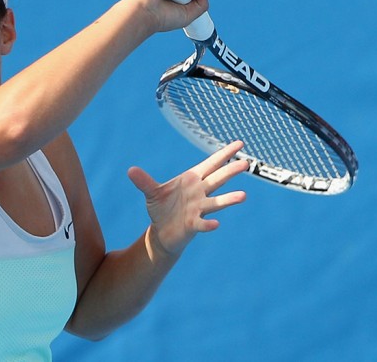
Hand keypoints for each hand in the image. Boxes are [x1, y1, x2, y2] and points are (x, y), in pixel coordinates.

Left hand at [128, 141, 247, 258]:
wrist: (162, 232)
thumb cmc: (161, 208)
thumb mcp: (152, 192)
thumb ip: (144, 181)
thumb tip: (130, 170)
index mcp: (192, 180)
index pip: (211, 164)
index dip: (224, 154)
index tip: (240, 144)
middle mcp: (199, 193)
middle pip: (217, 179)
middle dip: (230, 171)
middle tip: (246, 163)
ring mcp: (198, 209)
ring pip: (216, 202)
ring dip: (229, 199)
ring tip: (243, 195)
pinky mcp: (193, 225)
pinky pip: (203, 224)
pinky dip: (208, 224)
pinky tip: (216, 224)